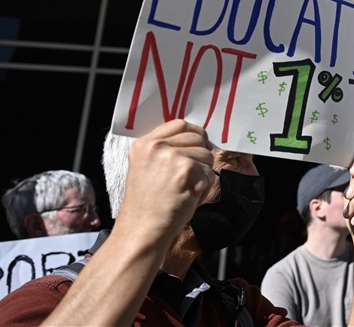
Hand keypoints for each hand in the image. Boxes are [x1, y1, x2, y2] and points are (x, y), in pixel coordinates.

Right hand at [116, 120, 215, 245]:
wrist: (142, 229)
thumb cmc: (147, 204)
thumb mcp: (145, 167)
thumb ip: (164, 149)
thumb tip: (196, 137)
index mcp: (144, 144)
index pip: (180, 124)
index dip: (193, 134)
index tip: (195, 146)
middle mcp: (158, 147)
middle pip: (198, 137)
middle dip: (200, 155)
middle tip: (187, 176)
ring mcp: (174, 157)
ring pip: (207, 156)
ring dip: (203, 173)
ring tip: (183, 188)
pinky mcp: (189, 171)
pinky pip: (211, 174)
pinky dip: (204, 187)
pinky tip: (187, 197)